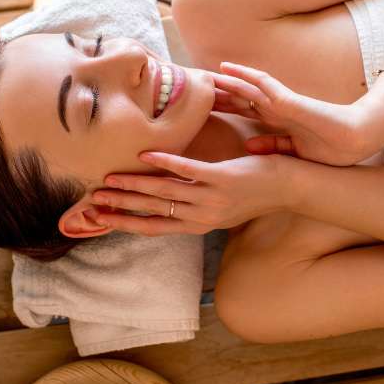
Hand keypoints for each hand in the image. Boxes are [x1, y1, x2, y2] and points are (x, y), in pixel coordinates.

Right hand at [89, 151, 294, 235]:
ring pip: (165, 192)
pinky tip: (147, 156)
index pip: (154, 227)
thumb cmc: (254, 192)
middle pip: (153, 212)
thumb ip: (193, 203)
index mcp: (200, 223)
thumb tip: (166, 196)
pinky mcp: (225, 179)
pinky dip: (166, 163)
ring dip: (134, 185)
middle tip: (93, 200)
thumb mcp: (220, 206)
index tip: (100, 218)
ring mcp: (213, 198)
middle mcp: (203, 216)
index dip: (125, 223)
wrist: (291, 188)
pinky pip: (191, 170)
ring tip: (110, 178)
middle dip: (121, 205)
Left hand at [210, 61, 371, 165]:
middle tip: (191, 88)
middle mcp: (276, 106)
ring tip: (202, 74)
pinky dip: (245, 75)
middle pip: (239, 95)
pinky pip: (263, 83)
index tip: (198, 108)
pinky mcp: (290, 99)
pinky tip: (228, 69)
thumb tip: (247, 147)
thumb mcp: (293, 151)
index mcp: (277, 119)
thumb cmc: (331, 148)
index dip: (222, 106)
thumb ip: (272, 146)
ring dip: (224, 79)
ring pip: (246, 85)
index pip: (243, 110)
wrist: (358, 139)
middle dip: (217, 92)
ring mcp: (282, 101)